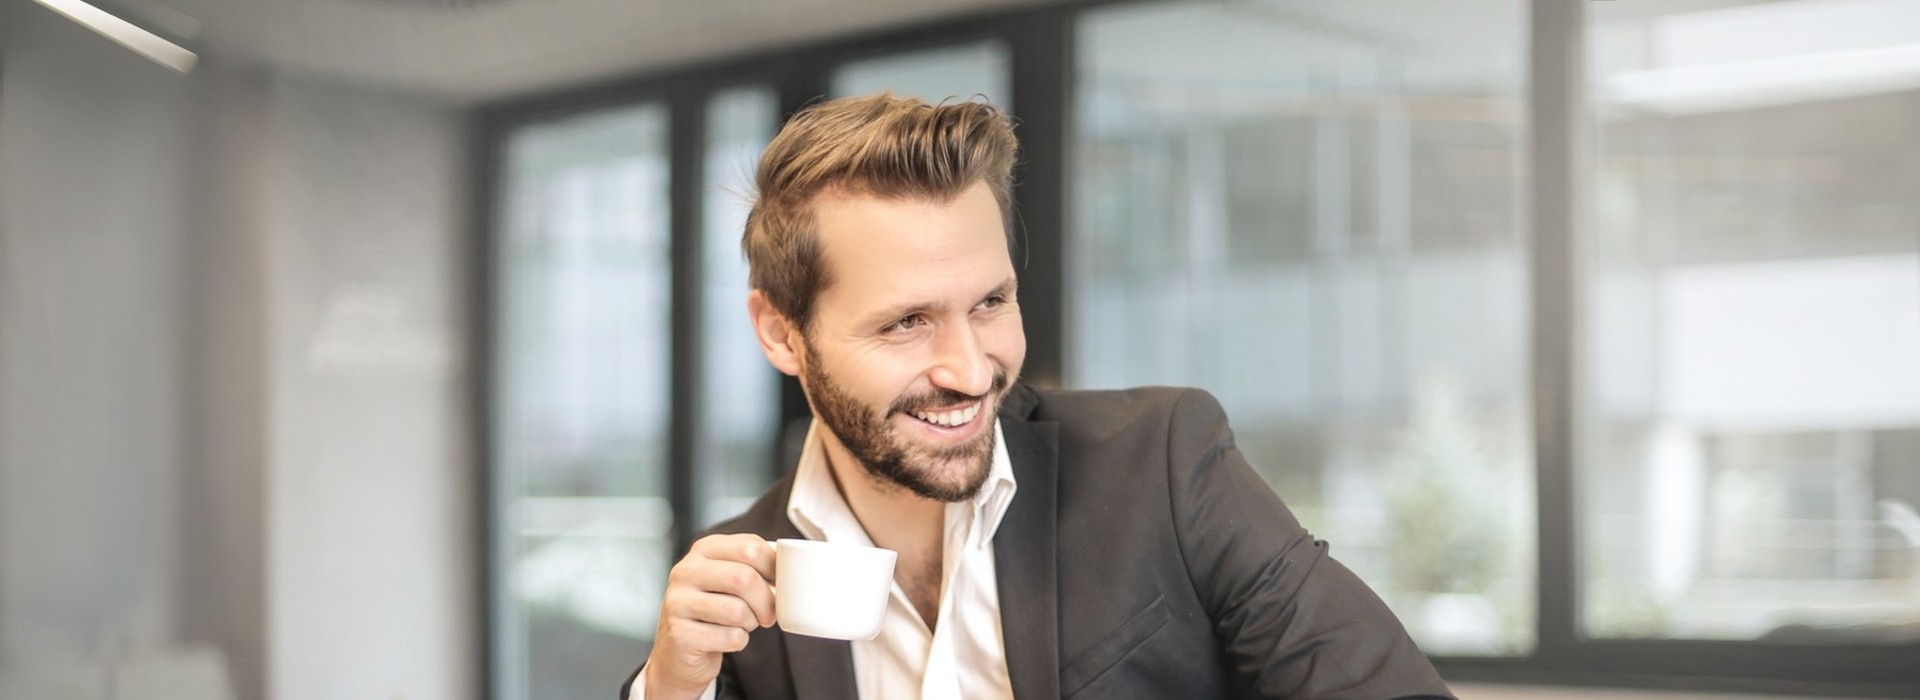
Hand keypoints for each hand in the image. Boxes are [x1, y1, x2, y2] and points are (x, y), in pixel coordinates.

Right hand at [645, 534, 777, 699]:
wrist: (680, 649)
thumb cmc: (715, 608)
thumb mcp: (728, 577)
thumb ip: (754, 566)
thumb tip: (790, 567)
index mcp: (703, 550)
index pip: (750, 547)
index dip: (774, 568)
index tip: (778, 584)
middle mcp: (686, 571)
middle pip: (744, 578)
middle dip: (766, 601)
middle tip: (768, 614)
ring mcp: (678, 602)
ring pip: (737, 610)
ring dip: (751, 622)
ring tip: (742, 623)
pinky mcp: (679, 633)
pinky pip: (730, 637)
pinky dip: (738, 641)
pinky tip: (726, 638)